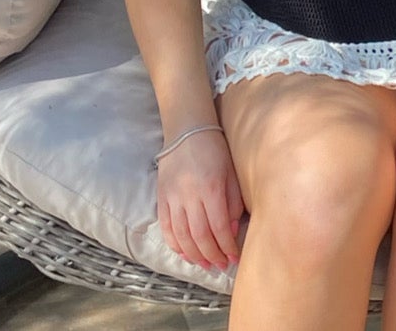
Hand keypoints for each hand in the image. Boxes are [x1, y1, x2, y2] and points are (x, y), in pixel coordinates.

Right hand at [155, 128, 243, 272]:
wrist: (187, 129)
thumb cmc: (215, 150)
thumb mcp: (231, 173)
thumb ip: (232, 203)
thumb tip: (229, 232)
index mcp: (210, 188)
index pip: (218, 227)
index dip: (227, 247)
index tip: (234, 257)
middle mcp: (189, 195)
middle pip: (199, 235)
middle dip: (212, 255)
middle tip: (221, 265)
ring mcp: (172, 197)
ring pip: (181, 235)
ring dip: (194, 254)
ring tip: (205, 264)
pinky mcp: (161, 196)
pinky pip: (166, 226)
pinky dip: (174, 244)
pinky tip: (185, 253)